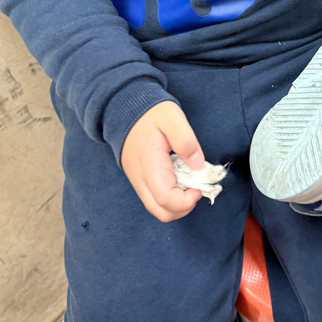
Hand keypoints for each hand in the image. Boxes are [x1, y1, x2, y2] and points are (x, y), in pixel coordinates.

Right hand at [121, 101, 204, 221]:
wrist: (123, 109)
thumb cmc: (149, 113)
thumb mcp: (172, 117)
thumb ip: (186, 141)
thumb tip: (198, 165)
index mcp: (150, 166)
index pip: (167, 200)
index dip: (187, 200)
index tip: (199, 186)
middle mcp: (141, 179)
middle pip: (162, 213)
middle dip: (183, 208)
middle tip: (196, 189)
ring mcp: (138, 182)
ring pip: (157, 209)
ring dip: (177, 205)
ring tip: (188, 184)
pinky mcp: (138, 180)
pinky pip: (153, 200)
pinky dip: (169, 199)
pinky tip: (178, 180)